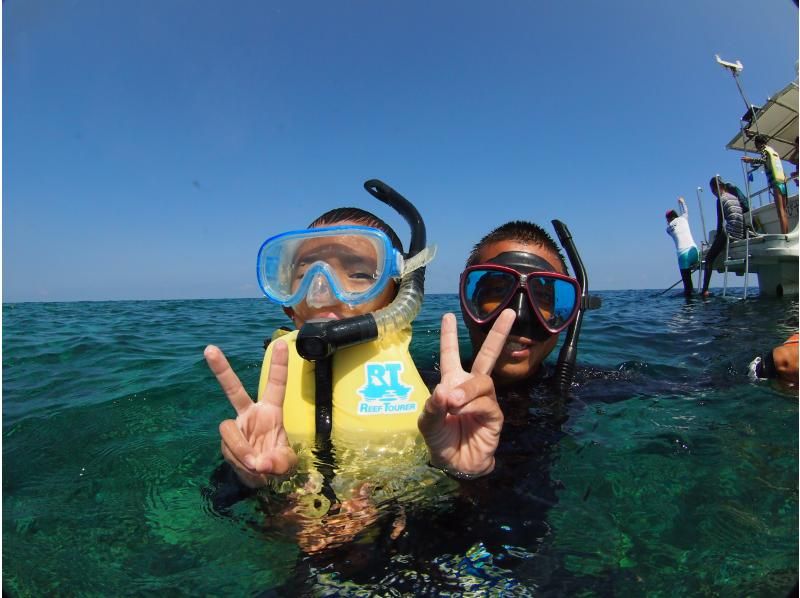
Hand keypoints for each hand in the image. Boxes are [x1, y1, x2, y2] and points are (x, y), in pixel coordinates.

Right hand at [205, 342, 297, 487]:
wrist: (261, 480)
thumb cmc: (277, 463)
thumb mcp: (287, 463)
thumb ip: (278, 462)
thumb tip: (259, 462)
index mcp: (271, 411)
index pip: (276, 385)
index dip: (278, 365)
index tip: (280, 344)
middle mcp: (250, 414)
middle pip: (233, 389)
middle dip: (221, 370)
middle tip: (209, 348)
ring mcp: (236, 427)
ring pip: (228, 429)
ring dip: (241, 448)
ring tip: (254, 463)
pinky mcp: (226, 443)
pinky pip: (229, 448)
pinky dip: (239, 460)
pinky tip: (248, 467)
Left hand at [418, 310, 514, 476]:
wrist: (454, 463)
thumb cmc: (440, 439)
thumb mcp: (427, 421)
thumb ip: (433, 405)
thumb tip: (445, 390)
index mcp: (452, 382)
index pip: (450, 355)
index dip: (449, 336)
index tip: (448, 316)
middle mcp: (471, 387)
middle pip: (487, 356)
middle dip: (498, 334)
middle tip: (508, 312)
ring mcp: (485, 400)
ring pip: (483, 382)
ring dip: (467, 390)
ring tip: (452, 402)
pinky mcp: (494, 416)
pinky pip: (487, 403)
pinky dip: (472, 405)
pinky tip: (460, 411)